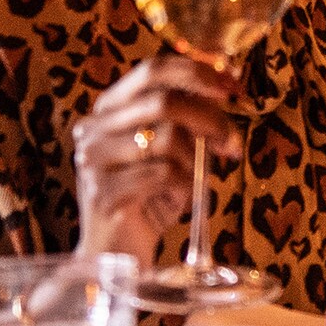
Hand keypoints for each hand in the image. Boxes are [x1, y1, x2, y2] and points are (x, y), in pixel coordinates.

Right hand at [70, 54, 243, 257]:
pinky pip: (165, 174)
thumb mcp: (173, 152)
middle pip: (164, 101)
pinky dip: (186, 186)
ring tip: (195, 180)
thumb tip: (226, 84)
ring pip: (168, 138)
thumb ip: (188, 119)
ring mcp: (94, 161)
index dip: (197, 72)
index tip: (232, 86)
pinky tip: (182, 199)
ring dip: (196, 160)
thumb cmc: (150, 199)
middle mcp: (93, 128)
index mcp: (108, 110)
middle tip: (231, 142)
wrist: (117, 254)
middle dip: (210, 119)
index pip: (152, 71)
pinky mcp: (103, 192)